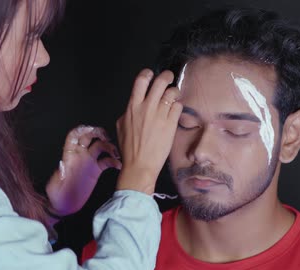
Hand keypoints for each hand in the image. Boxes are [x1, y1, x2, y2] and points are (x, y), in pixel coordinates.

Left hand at [46, 125, 121, 217]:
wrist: (63, 206)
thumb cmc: (56, 196)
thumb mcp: (54, 186)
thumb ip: (59, 174)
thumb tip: (63, 163)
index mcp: (69, 156)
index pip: (74, 136)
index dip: (82, 130)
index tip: (91, 130)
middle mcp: (79, 156)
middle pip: (89, 137)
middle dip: (99, 133)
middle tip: (107, 139)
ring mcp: (88, 163)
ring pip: (100, 147)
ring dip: (109, 147)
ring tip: (116, 154)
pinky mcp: (96, 171)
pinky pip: (106, 161)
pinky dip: (113, 161)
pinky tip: (118, 166)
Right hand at [116, 69, 182, 193]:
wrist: (140, 165)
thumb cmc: (129, 148)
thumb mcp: (121, 126)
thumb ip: (128, 112)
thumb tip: (134, 105)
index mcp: (132, 106)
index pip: (141, 80)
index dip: (147, 74)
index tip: (151, 74)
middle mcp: (147, 107)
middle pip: (160, 81)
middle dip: (166, 76)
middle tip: (169, 76)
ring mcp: (160, 115)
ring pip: (172, 92)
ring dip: (174, 92)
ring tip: (173, 96)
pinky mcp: (171, 123)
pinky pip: (178, 106)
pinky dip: (177, 106)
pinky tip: (174, 111)